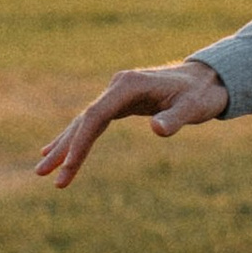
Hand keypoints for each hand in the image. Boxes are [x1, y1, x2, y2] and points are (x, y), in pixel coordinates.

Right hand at [35, 59, 228, 188]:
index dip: (80, 143)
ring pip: (85, 122)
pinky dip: (78, 137)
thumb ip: (175, 119)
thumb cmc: (201, 94)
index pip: (96, 117)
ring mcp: (117, 93)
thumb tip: (157, 131)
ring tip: (42, 169)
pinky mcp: (121, 102)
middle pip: (84, 120)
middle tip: (42, 173)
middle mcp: (118, 87)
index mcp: (128, 86)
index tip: (68, 167)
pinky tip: (58, 151)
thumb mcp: (193, 108)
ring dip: (66, 146)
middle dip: (64, 149)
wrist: (209, 78)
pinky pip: (94, 122)